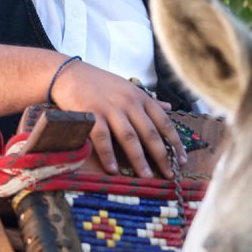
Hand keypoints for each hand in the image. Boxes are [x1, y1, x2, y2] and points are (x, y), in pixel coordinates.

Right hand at [50, 60, 186, 177]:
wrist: (70, 74)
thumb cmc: (100, 83)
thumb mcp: (129, 88)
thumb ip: (149, 100)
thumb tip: (170, 107)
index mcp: (141, 98)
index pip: (164, 122)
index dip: (175, 142)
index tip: (182, 160)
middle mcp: (129, 103)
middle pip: (150, 133)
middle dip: (162, 156)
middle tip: (169, 174)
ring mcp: (110, 109)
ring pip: (129, 138)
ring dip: (139, 160)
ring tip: (146, 177)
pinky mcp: (91, 115)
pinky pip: (103, 139)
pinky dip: (108, 156)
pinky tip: (113, 170)